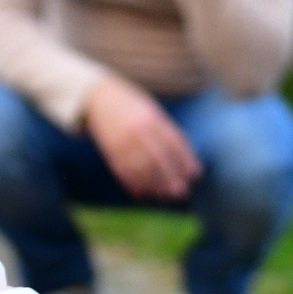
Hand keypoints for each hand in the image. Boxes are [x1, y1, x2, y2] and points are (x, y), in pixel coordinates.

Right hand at [83, 74, 200, 201]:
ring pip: (141, 169)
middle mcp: (138, 130)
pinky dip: (134, 185)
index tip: (195, 174)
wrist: (97, 98)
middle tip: (182, 192)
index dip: (186, 159)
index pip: (173, 141)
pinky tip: (144, 193)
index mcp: (151, 117)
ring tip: (165, 196)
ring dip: (154, 185)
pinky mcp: (110, 151)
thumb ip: (164, 129)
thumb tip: (183, 157)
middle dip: (171, 177)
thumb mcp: (150, 110)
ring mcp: (122, 142)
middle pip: (159, 158)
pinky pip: (124, 172)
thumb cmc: (131, 105)